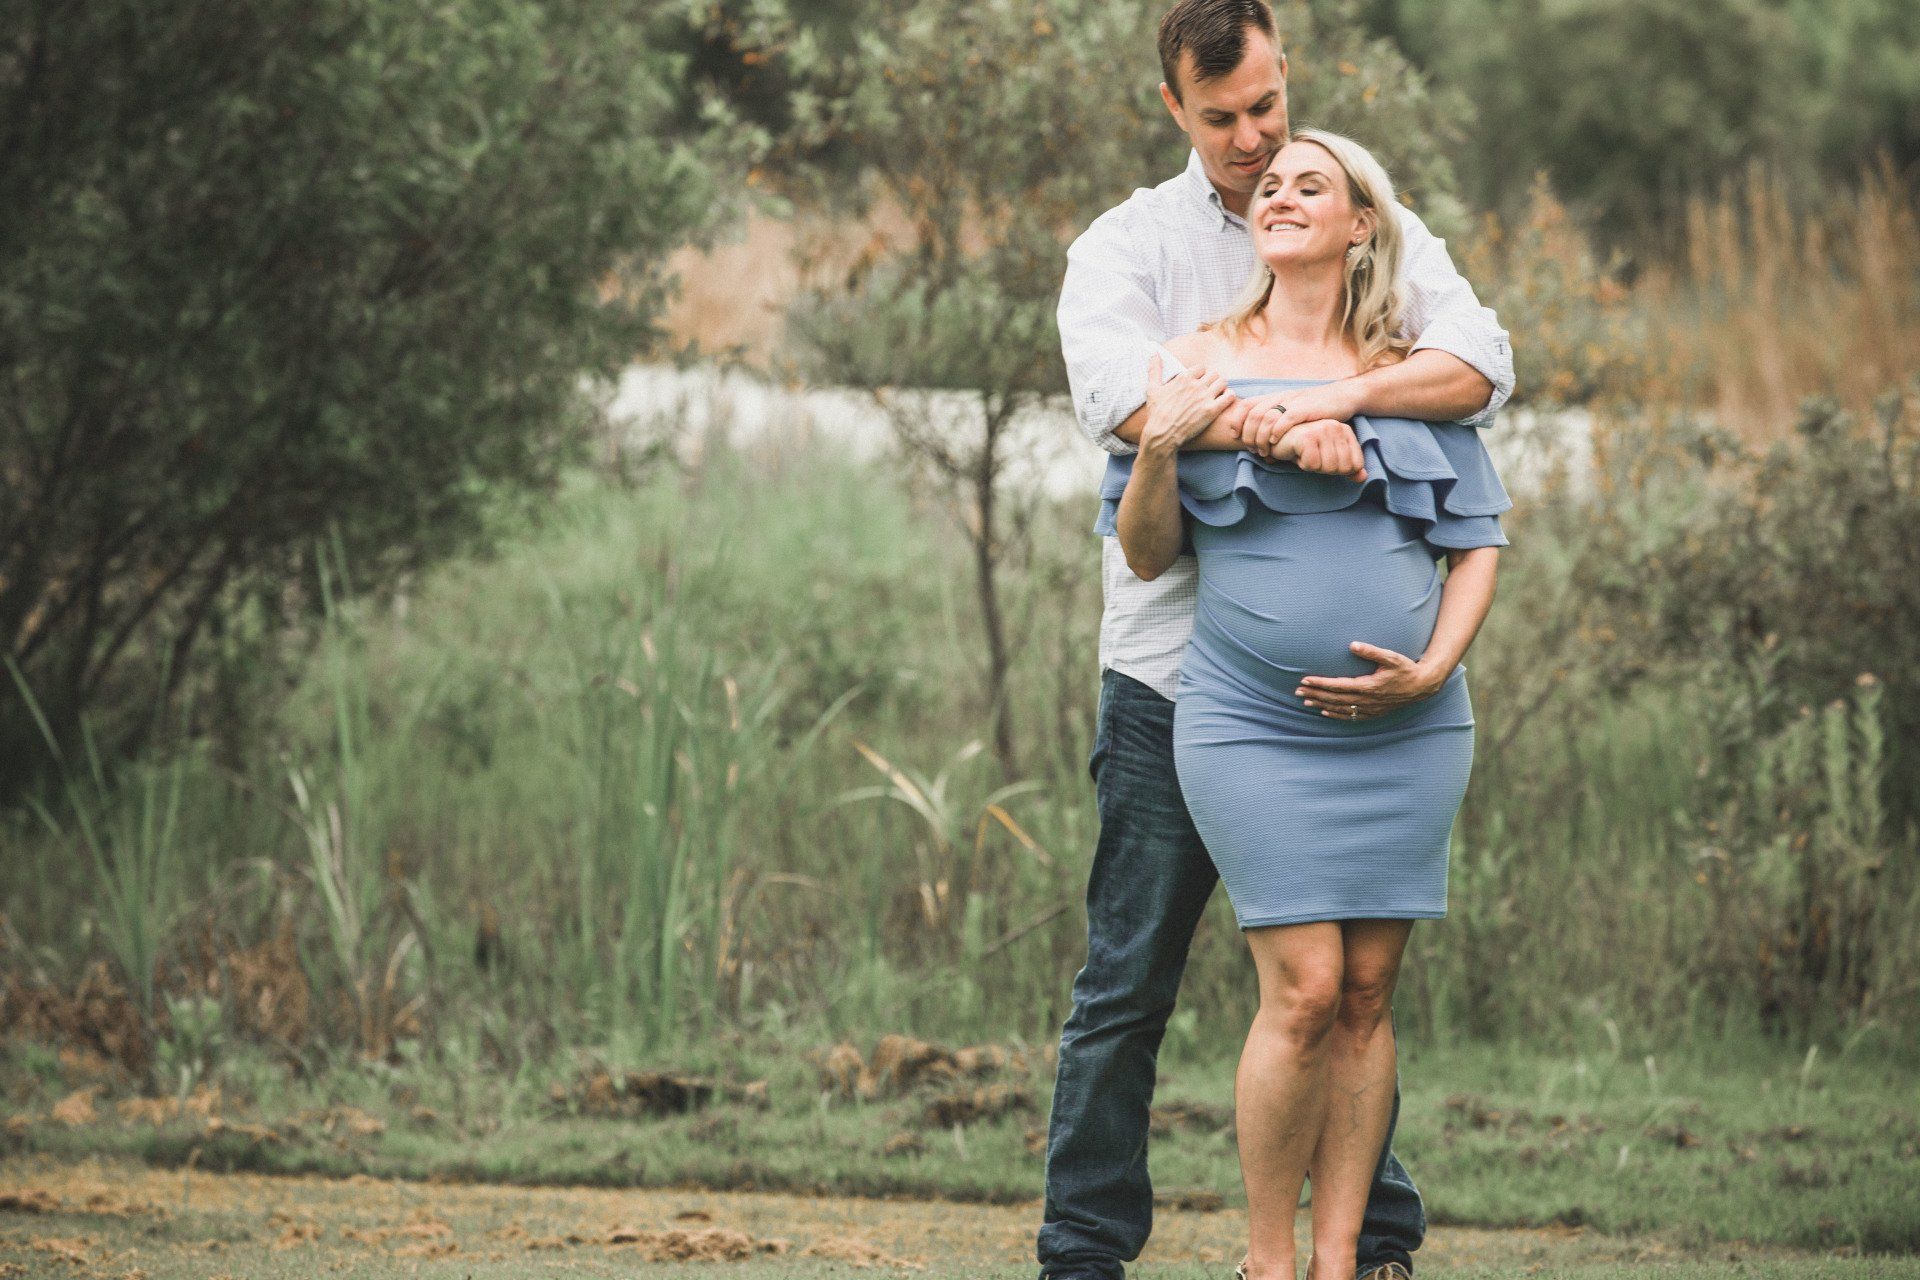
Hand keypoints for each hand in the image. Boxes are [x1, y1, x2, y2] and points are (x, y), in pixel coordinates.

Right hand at [1142, 354, 1233, 453]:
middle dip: (1212, 380)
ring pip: (1222, 382)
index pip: (1201, 368)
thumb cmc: (1156, 412)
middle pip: (1214, 374)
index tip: (1199, 383)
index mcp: (1183, 378)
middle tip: (1209, 390)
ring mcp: (1205, 397)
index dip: (1201, 375)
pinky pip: (1229, 396)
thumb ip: (1155, 369)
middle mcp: (1195, 385)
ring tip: (1218, 394)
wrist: (1162, 434)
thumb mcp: (1152, 389)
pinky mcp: (1212, 410)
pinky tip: (1224, 401)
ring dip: (1221, 387)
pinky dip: (1229, 396)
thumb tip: (1153, 352)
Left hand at [1242, 380, 1363, 441]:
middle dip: (1248, 434)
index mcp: (1275, 398)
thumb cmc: (1315, 410)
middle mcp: (1281, 398)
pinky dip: (1278, 430)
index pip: (1247, 405)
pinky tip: (1275, 441)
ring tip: (1263, 450)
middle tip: (1252, 450)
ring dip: (1261, 436)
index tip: (1234, 436)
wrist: (1341, 397)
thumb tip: (1262, 446)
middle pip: (1253, 414)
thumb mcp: (1292, 413)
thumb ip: (1277, 424)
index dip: (1237, 420)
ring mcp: (1293, 402)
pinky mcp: (1307, 408)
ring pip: (1267, 416)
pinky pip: (1287, 418)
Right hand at [1263, 417, 1366, 482]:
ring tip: (1305, 455)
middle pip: (1342, 468)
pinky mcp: (1307, 436)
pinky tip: (1296, 453)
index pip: (1355, 465)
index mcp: (1345, 431)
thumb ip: (1348, 467)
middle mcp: (1336, 427)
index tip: (1325, 460)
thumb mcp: (1328, 458)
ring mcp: (1321, 430)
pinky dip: (1302, 464)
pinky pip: (1312, 465)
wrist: (1276, 439)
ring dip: (1313, 467)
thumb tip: (1362, 478)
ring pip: (1328, 467)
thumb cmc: (1303, 448)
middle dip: (1325, 469)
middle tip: (1313, 458)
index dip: (1338, 470)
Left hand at [1296, 642, 1443, 719]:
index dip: (1320, 684)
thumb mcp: (1391, 657)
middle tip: (1297, 692)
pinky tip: (1325, 712)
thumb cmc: (1406, 669)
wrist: (1422, 686)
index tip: (1305, 681)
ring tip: (1305, 702)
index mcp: (1368, 686)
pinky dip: (1336, 715)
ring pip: (1340, 709)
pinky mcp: (1373, 713)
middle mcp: (1366, 700)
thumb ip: (1371, 651)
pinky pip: (1350, 716)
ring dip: (1321, 705)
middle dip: (1315, 695)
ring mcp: (1369, 708)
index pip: (1337, 685)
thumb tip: (1352, 644)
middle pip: (1334, 698)